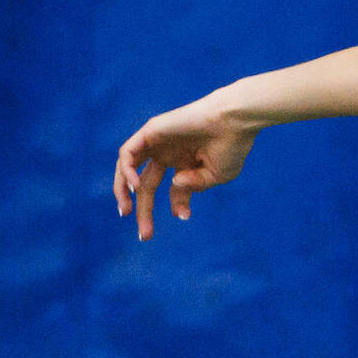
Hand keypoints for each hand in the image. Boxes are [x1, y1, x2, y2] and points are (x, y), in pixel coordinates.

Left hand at [113, 95, 259, 239]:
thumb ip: (194, 186)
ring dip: (123, 191)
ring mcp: (157, 142)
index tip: (183, 217)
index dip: (177, 205)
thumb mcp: (215, 176)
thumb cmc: (231, 146)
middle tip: (144, 235)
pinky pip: (128, 153)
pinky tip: (136, 188)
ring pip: (128, 167)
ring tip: (126, 212)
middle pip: (146, 185)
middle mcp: (167, 153)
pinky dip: (128, 171)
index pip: (172, 188)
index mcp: (185, 162)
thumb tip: (174, 184)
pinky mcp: (150, 131)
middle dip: (143, 210)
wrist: (234, 121)